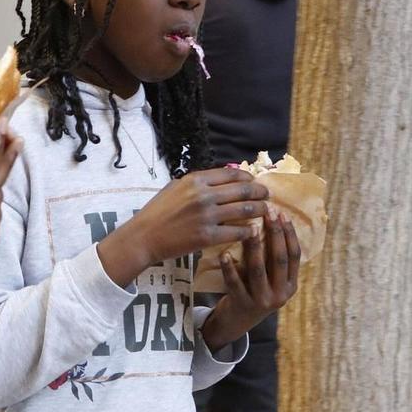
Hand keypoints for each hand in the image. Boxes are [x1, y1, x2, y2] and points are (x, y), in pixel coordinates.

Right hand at [96, 167, 267, 285]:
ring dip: (260, 210)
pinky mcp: (207, 236)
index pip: (231, 174)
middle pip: (243, 190)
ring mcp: (207, 216)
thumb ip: (198, 183)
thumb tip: (223, 179)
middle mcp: (203, 195)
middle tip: (267, 195)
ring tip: (266, 211)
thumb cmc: (158, 211)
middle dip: (260, 192)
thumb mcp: (175, 187)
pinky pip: (237, 232)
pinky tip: (254, 231)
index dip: (248, 177)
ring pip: (244, 210)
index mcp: (195, 180)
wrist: (144, 236)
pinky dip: (249, 231)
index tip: (254, 181)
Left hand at [200, 213, 301, 349]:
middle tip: (268, 212)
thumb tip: (274, 220)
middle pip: (280, 259)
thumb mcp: (271, 279)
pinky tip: (224, 254)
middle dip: (275, 234)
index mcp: (291, 285)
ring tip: (250, 228)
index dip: (290, 233)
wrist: (237, 321)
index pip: (295, 255)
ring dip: (255, 247)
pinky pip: (235, 283)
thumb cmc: (255, 290)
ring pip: (259, 270)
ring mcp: (262, 300)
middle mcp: (280, 294)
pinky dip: (229, 268)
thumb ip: (274, 259)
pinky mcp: (242, 304)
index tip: (282, 213)